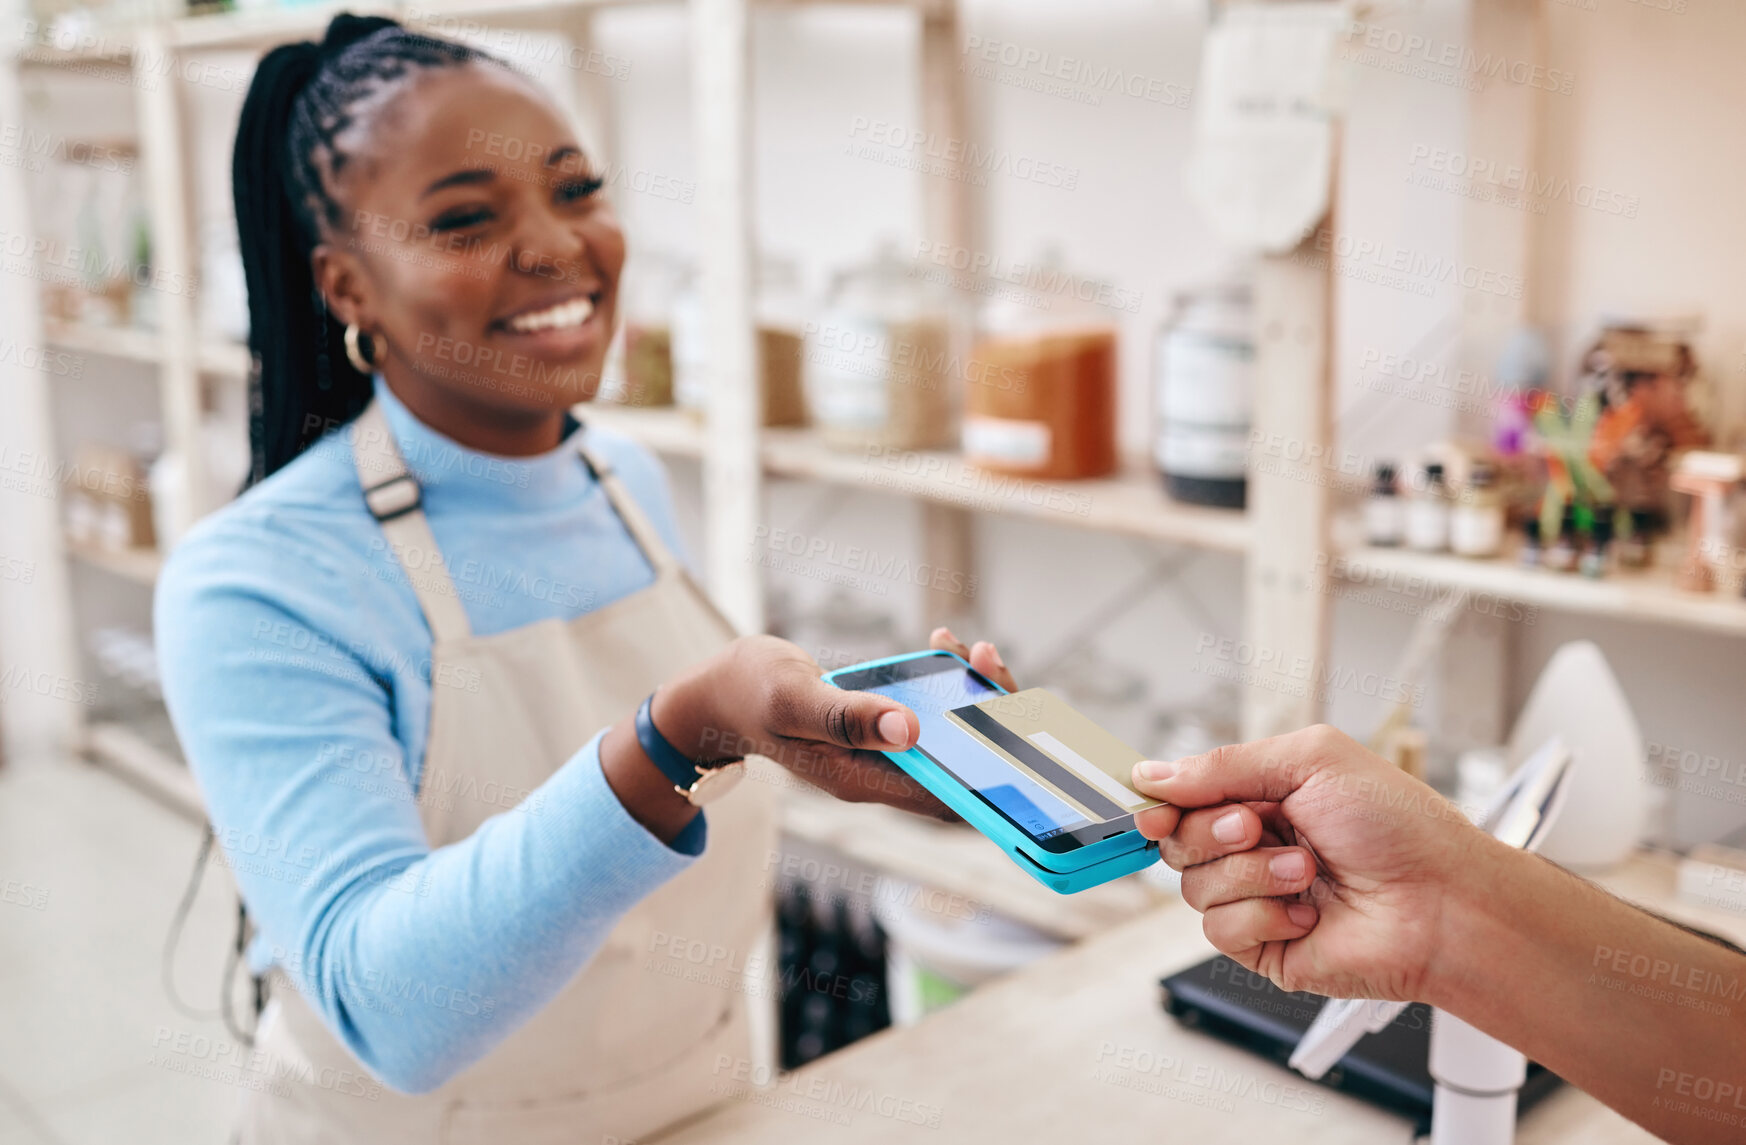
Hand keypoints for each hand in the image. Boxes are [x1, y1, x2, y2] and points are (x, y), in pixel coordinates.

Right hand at [653, 630, 1010, 818]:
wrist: (723, 689)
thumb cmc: (752, 693)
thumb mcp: (795, 700)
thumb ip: (848, 717)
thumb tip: (911, 730)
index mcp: (861, 780)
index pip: (942, 796)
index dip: (986, 777)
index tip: (1012, 735)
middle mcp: (877, 772)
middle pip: (955, 765)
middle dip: (988, 720)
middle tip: (990, 664)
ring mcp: (879, 750)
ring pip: (947, 735)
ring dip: (970, 695)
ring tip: (973, 649)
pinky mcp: (878, 725)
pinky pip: (926, 710)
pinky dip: (942, 679)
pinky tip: (943, 642)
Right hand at [1129, 724, 1486, 1002]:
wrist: (1443, 903)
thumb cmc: (1400, 827)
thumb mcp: (1310, 760)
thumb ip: (1224, 764)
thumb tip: (1154, 775)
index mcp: (1264, 795)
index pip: (1184, 795)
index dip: (1161, 801)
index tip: (1152, 806)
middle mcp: (1256, 846)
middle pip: (1177, 841)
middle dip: (1212, 831)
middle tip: (1260, 827)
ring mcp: (1258, 897)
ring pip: (1193, 887)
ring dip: (1250, 874)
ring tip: (1306, 871)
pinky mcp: (1264, 946)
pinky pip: (1219, 930)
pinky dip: (1262, 915)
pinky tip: (1307, 912)